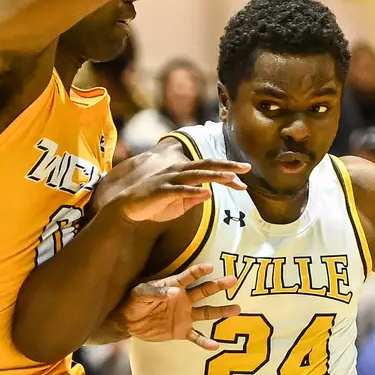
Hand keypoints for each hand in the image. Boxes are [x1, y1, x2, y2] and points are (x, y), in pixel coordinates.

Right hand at [113, 158, 249, 223]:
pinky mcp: (161, 190)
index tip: (245, 180)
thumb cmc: (155, 205)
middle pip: (207, 166)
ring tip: (231, 177)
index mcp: (184, 173)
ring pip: (196, 174)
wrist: (128, 209)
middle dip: (228, 166)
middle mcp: (178, 172)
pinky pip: (180, 189)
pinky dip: (193, 190)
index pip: (210, 169)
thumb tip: (208, 193)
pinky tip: (206, 192)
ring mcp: (169, 180)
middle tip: (246, 168)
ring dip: (214, 175)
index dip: (228, 172)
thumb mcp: (179, 203)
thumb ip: (193, 197)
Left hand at [113, 262, 239, 349]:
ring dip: (221, 311)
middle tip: (233, 280)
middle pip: (204, 291)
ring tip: (236, 310)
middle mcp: (184, 300)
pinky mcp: (182, 331)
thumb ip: (158, 292)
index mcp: (174, 287)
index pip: (188, 277)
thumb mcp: (141, 293)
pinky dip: (205, 342)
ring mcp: (185, 316)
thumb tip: (175, 292)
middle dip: (219, 286)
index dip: (198, 272)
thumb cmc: (134, 302)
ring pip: (207, 313)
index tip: (210, 267)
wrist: (128, 322)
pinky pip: (196, 336)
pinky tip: (215, 345)